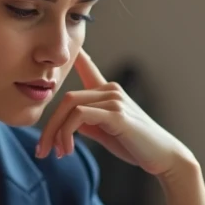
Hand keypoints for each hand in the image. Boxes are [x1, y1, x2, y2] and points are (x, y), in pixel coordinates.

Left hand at [36, 50, 193, 177]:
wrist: (162, 157)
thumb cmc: (134, 145)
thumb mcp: (105, 132)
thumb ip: (87, 123)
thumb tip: (68, 124)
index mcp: (107, 92)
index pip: (88, 67)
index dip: (74, 56)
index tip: (63, 47)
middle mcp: (110, 90)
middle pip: (66, 98)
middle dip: (49, 126)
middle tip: (42, 150)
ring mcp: (114, 99)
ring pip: (70, 106)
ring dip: (56, 132)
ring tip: (58, 153)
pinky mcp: (116, 114)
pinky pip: (80, 115)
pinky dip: (67, 133)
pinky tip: (69, 149)